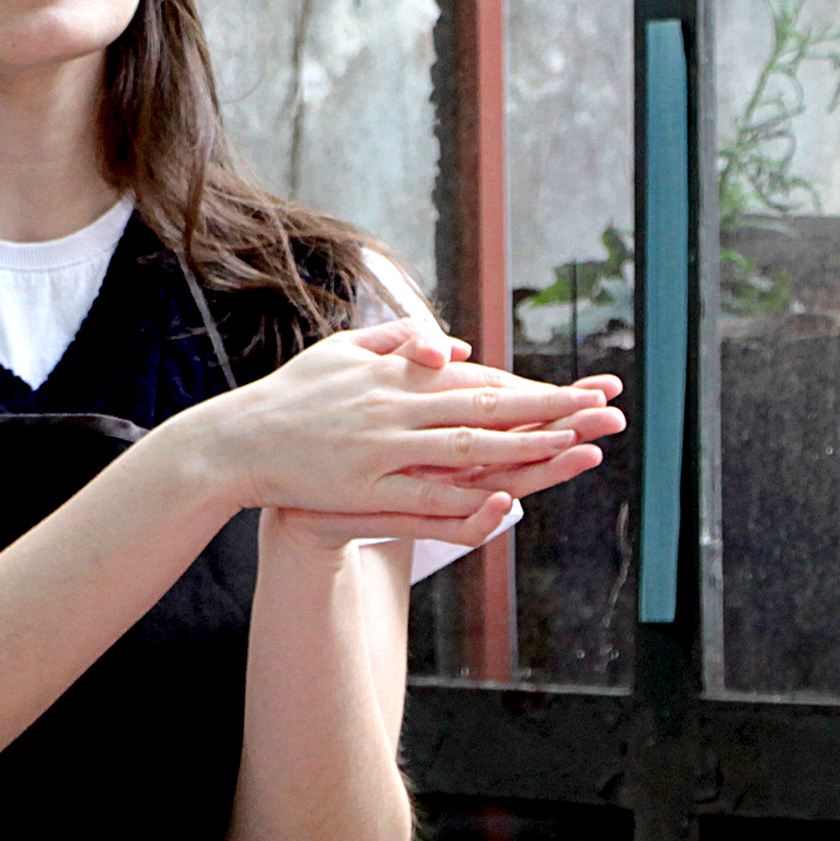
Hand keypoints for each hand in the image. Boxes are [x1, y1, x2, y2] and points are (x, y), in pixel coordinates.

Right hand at [169, 319, 625, 541]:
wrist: (237, 441)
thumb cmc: (292, 396)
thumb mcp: (345, 350)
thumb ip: (400, 342)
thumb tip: (456, 348)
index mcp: (397, 374)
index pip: (479, 379)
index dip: (530, 385)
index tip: (578, 389)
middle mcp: (398, 407)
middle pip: (487, 407)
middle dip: (548, 408)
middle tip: (602, 408)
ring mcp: (383, 448)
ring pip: (467, 448)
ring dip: (523, 447)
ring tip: (574, 446)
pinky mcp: (365, 488)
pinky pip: (427, 495)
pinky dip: (469, 496)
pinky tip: (507, 498)